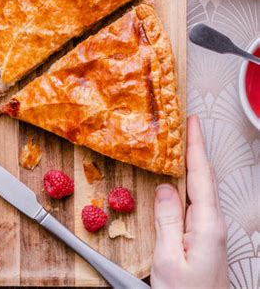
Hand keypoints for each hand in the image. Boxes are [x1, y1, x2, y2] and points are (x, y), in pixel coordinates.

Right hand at [150, 115, 228, 288]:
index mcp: (206, 225)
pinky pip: (198, 202)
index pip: (200, 176)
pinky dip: (191, 183)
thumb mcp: (167, 258)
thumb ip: (167, 220)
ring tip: (184, 147)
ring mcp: (211, 231)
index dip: (195, 146)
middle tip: (187, 126)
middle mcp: (214, 224)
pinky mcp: (205, 238)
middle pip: (206, 178)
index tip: (191, 122)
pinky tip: (182, 182)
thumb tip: (166, 188)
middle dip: (197, 149)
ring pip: (203, 189)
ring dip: (195, 165)